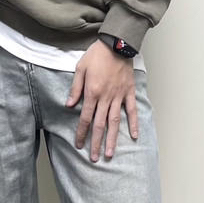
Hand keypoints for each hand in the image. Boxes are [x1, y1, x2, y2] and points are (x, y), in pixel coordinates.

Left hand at [66, 40, 139, 160]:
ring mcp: (119, 96)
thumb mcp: (80, 68)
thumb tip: (69, 105)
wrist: (116, 44)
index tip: (79, 145)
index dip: (82, 133)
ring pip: (115, 122)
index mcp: (92, 93)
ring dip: (112, 138)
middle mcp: (106, 98)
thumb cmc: (96, 55)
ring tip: (110, 153)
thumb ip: (75, 88)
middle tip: (94, 158)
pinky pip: (132, 110)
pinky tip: (134, 136)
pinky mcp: (129, 92)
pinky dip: (134, 123)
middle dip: (96, 142)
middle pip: (100, 125)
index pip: (85, 118)